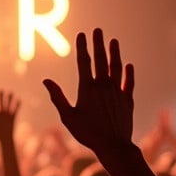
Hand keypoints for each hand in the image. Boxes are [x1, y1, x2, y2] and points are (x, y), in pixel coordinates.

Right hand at [43, 28, 134, 158]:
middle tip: (98, 30)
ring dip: (115, 53)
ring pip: (117, 67)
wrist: (113, 146)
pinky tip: (129, 66)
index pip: (84, 62)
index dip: (82, 47)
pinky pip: (129, 83)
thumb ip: (57, 97)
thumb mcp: (68, 116)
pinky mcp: (128, 100)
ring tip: (113, 41)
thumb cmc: (87, 133)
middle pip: (101, 59)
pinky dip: (129, 73)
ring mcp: (117, 92)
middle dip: (99, 43)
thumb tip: (46, 80)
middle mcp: (104, 86)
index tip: (81, 34)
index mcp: (87, 88)